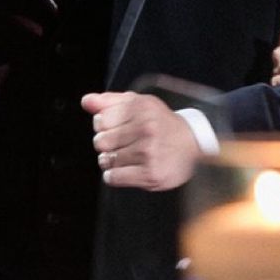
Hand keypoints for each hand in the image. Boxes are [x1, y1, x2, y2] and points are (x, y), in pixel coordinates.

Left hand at [83, 91, 200, 190]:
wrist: (193, 145)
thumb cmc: (162, 124)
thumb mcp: (140, 104)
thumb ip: (110, 101)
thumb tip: (86, 101)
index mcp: (141, 108)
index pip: (100, 120)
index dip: (104, 126)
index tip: (116, 128)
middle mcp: (146, 128)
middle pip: (101, 142)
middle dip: (107, 145)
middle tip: (122, 144)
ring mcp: (148, 152)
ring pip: (106, 161)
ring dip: (112, 161)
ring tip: (127, 157)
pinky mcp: (150, 174)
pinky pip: (114, 177)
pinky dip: (115, 176)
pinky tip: (127, 169)